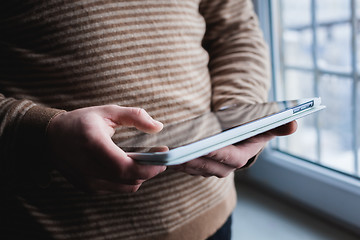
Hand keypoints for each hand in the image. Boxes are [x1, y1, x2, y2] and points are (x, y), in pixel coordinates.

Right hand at [46, 105, 165, 193]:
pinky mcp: (88, 187)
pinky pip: (117, 188)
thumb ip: (134, 116)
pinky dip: (128, 179)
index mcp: (94, 144)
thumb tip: (158, 127)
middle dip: (150, 171)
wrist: (50, 138)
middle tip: (159, 159)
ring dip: (140, 176)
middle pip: (129, 179)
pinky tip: (128, 166)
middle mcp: (89, 167)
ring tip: (144, 161)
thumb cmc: (81, 122)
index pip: (125, 167)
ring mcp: (88, 181)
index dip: (149, 166)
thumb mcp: (107, 111)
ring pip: (126, 187)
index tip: (163, 156)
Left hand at [170, 121, 296, 176]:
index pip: (227, 156)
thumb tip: (293, 123)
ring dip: (176, 160)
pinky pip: (182, 164)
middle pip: (204, 164)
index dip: (215, 152)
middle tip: (173, 150)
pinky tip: (161, 151)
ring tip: (162, 151)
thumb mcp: (264, 124)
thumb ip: (277, 124)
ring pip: (190, 166)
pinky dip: (172, 159)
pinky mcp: (195, 165)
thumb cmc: (249, 127)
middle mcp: (223, 167)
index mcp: (240, 157)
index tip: (201, 146)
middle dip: (189, 158)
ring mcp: (208, 168)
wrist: (236, 135)